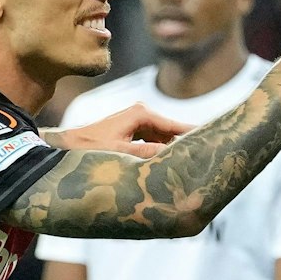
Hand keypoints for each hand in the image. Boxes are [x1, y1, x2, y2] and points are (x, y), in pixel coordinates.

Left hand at [46, 102, 193, 158]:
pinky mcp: (132, 131)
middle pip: (173, 131)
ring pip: (164, 138)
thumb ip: (150, 154)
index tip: (216, 143)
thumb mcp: (122, 154)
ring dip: (173, 151)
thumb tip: (176, 157)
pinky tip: (170, 165)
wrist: (64, 147)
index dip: (196, 135)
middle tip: (207, 160)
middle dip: (187, 145)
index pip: (178, 125)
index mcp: (142, 114)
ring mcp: (137, 122)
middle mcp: (141, 113)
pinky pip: (154, 142)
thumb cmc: (89, 148)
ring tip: (192, 165)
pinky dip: (161, 152)